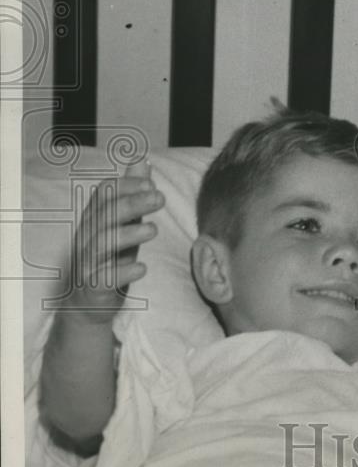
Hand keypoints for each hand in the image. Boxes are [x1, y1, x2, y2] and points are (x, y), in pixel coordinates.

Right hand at [65, 161, 164, 319]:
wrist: (89, 305)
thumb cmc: (109, 259)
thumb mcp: (122, 225)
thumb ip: (132, 195)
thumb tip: (142, 160)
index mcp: (94, 220)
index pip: (104, 193)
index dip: (126, 185)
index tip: (152, 185)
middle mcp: (87, 238)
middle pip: (105, 214)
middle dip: (132, 203)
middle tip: (161, 199)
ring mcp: (87, 263)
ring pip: (102, 243)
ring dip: (129, 234)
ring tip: (154, 230)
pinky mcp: (93, 288)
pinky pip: (104, 278)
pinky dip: (124, 272)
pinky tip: (142, 268)